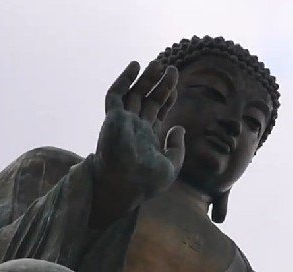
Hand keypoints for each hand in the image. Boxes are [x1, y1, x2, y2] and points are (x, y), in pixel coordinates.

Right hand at [92, 61, 185, 223]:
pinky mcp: (112, 118)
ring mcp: (123, 122)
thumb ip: (177, 148)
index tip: (176, 88)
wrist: (125, 186)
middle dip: (160, 84)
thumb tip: (179, 128)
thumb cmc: (146, 183)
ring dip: (145, 78)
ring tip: (158, 63)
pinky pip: (115, 94)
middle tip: (172, 69)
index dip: (167, 99)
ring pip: (134, 94)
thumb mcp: (171, 166)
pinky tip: (135, 66)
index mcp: (147, 139)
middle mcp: (134, 128)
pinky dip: (124, 79)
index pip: (157, 113)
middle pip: (148, 100)